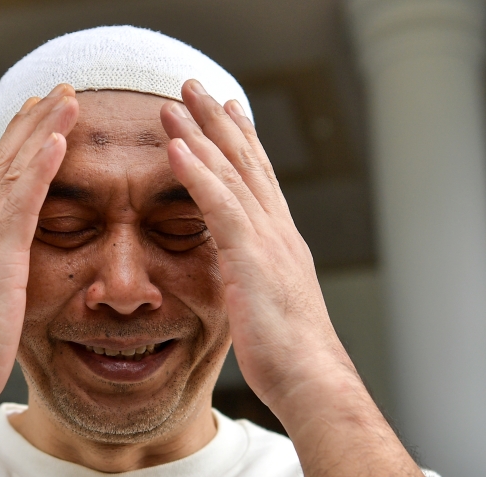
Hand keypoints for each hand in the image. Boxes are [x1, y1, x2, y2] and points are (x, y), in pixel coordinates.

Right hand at [0, 85, 78, 431]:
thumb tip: (9, 285)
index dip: (17, 149)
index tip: (36, 119)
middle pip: (4, 166)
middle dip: (31, 125)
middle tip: (55, 92)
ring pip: (14, 172)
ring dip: (42, 131)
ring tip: (67, 99)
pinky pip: (22, 202)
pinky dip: (39, 167)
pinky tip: (58, 139)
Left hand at [159, 80, 351, 422]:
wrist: (311, 378)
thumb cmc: (289, 357)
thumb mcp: (267, 309)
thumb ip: (251, 283)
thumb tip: (238, 280)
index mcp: (280, 243)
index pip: (258, 181)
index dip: (242, 143)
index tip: (226, 112)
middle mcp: (278, 232)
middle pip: (246, 163)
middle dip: (219, 122)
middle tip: (197, 88)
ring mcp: (267, 240)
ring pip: (231, 173)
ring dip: (201, 134)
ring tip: (175, 101)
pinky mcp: (252, 257)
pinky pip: (219, 205)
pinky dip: (198, 172)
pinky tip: (177, 146)